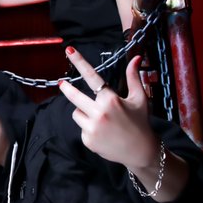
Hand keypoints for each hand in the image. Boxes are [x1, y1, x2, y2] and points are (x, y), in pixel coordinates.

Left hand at [58, 47, 158, 169]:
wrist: (140, 152)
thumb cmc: (140, 122)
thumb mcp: (139, 98)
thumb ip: (133, 77)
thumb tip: (135, 58)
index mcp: (111, 100)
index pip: (92, 77)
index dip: (80, 62)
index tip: (69, 50)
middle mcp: (99, 113)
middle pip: (75, 96)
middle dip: (67, 89)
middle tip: (62, 83)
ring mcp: (92, 128)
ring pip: (77, 113)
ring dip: (84, 112)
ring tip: (101, 120)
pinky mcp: (88, 140)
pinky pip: (81, 128)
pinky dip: (88, 128)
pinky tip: (102, 133)